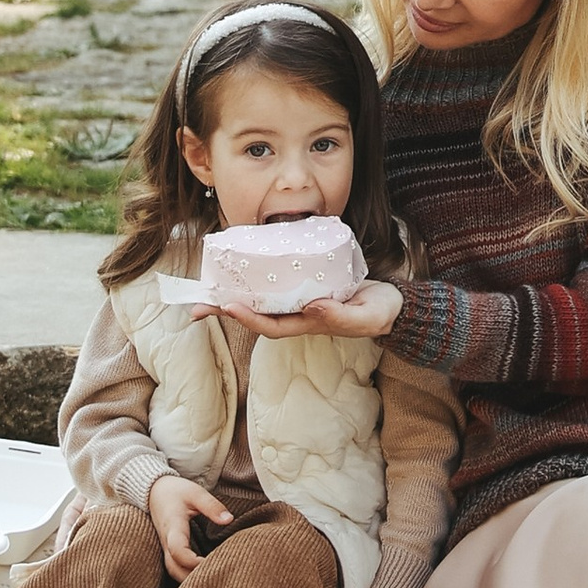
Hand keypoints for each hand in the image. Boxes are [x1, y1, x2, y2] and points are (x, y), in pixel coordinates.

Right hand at [147, 474, 232, 577]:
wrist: (153, 491)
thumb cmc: (175, 491)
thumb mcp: (195, 493)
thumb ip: (212, 506)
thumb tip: (229, 519)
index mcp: (173, 527)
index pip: (178, 550)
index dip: (192, 561)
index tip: (211, 562)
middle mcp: (166, 542)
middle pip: (174, 569)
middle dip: (192, 578)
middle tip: (215, 577)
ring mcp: (166, 548)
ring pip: (173, 571)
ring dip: (189, 580)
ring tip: (211, 580)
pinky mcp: (169, 550)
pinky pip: (175, 567)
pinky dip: (187, 575)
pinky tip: (203, 576)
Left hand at [204, 276, 404, 343]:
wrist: (391, 305)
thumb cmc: (378, 313)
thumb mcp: (365, 316)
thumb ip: (341, 314)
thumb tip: (313, 306)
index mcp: (309, 323)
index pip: (271, 325)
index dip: (248, 317)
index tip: (228, 305)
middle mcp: (298, 314)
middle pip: (256, 313)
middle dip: (226, 309)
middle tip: (196, 304)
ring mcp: (300, 300)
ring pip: (260, 297)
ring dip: (233, 292)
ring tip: (208, 283)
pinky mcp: (306, 283)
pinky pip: (275, 281)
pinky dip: (256, 275)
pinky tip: (243, 263)